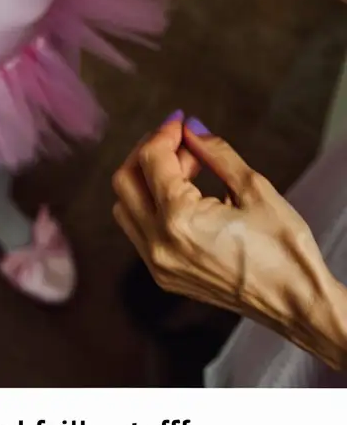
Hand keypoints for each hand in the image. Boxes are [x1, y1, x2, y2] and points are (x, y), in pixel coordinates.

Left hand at [112, 117, 341, 352]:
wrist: (299, 304)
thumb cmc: (284, 250)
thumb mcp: (254, 188)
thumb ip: (215, 152)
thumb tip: (191, 128)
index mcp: (179, 221)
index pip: (152, 160)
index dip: (165, 132)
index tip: (181, 120)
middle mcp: (160, 246)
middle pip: (125, 181)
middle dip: (148, 152)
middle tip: (180, 141)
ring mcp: (159, 266)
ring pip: (126, 207)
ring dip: (146, 180)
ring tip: (187, 170)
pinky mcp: (166, 277)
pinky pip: (140, 232)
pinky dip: (151, 206)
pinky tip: (184, 196)